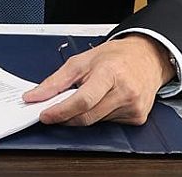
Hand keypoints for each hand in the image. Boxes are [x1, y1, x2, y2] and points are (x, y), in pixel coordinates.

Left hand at [24, 35, 174, 125]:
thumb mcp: (81, 61)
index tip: (45, 114)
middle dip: (66, 116)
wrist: (146, 58)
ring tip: (85, 96)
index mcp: (110, 73)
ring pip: (96, 121)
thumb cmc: (115, 57)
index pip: (83, 100)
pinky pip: (108, 123)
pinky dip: (98, 115)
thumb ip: (56, 81)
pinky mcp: (138, 118)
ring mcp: (134, 107)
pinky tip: (102, 101)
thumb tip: (35, 96)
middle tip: (53, 111)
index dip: (61, 111)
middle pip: (88, 116)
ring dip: (82, 114)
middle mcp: (126, 92)